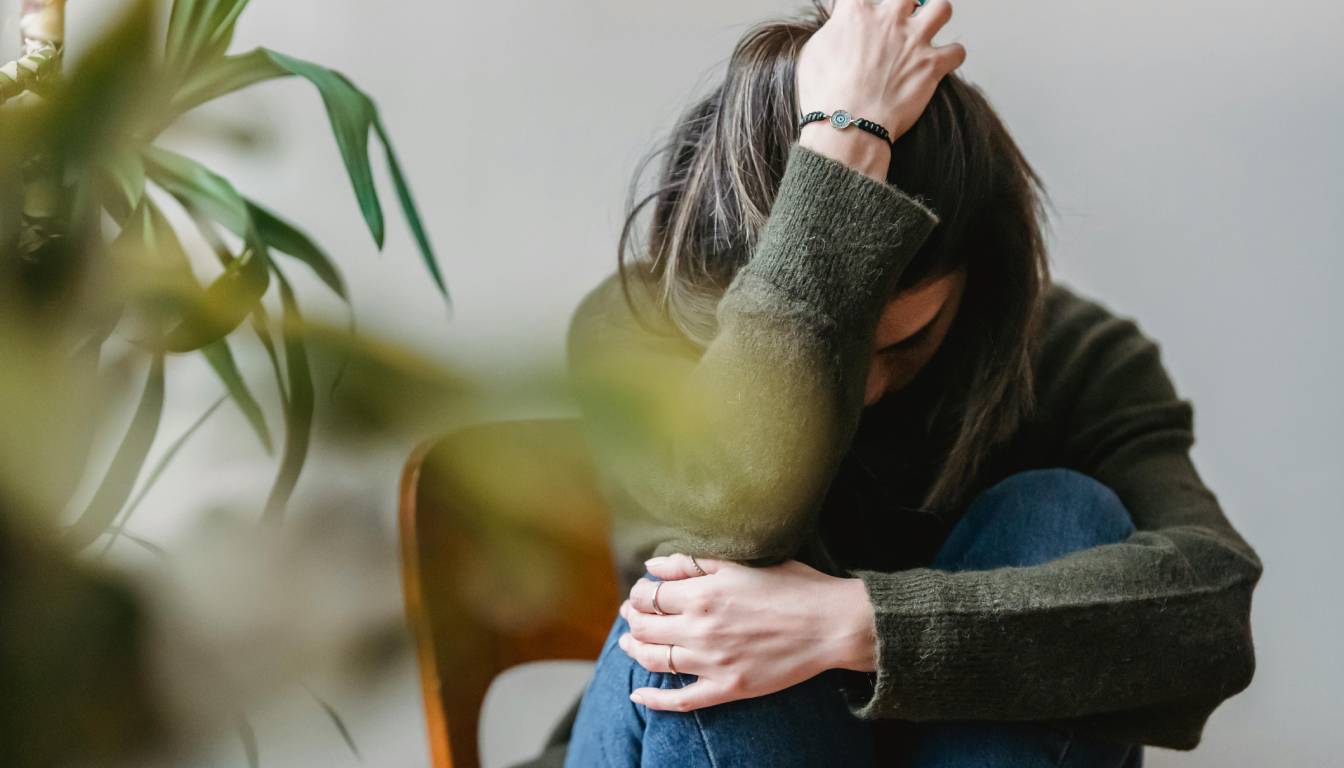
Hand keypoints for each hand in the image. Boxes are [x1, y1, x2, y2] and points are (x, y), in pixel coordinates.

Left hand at [617, 554, 876, 711]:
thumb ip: (692, 564)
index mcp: (702, 594)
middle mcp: (700, 629)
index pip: (648, 596)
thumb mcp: (741, 564)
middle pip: (644, 628)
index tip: (642, 593)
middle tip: (631, 615)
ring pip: (654, 661)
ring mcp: (712, 662)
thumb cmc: (792, 586)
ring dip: (634, 651)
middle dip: (632, 619)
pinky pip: (680, 700)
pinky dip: (653, 700)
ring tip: (630, 644)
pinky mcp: (728, 689)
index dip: (639, 594)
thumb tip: (652, 567)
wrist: (831, 625)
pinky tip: (638, 696)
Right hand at [797, 0, 965, 178]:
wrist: (847, 126)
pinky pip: (957, 51)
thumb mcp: (813, 54)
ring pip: (942, 8)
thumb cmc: (825, 96)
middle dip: (905, 7)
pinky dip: (951, 57)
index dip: (859, 9)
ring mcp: (914, 41)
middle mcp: (889, 20)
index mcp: (857, 13)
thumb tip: (837, 28)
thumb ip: (831, 32)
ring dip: (936, 18)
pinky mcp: (932, 66)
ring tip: (926, 33)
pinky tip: (940, 64)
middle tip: (898, 25)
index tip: (857, 21)